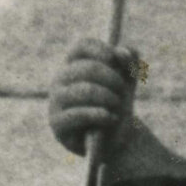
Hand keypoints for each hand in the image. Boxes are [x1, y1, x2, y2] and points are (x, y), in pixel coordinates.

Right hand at [48, 36, 138, 157]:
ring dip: (108, 97)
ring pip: (83, 90)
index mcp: (74, 65)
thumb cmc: (117, 104)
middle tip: (122, 90)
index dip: (100, 49)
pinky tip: (112, 118)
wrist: (114, 139)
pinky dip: (100, 115)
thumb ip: (129, 61)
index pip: (81, 47)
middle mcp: (61, 80)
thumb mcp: (128, 81)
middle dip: (112, 78)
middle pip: (86, 68)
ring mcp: (56, 101)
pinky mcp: (57, 123)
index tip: (116, 59)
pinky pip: (78, 114)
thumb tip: (121, 52)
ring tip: (117, 106)